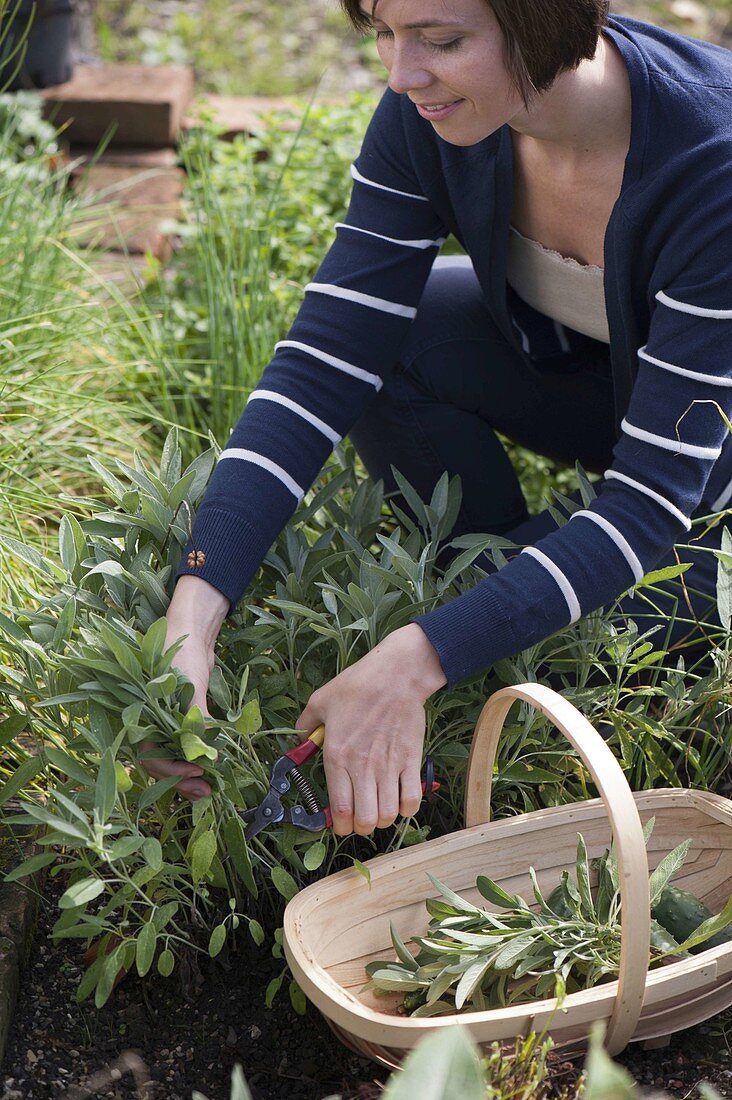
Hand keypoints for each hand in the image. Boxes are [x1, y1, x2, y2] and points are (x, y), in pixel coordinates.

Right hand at [138, 576, 227, 802]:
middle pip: (160, 765)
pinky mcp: (179, 719)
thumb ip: (195, 720)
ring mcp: (163, 723)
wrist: (192, 632)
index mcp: (141, 718)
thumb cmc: (183, 654)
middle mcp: (149, 724)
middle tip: (207, 791)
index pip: (151, 757)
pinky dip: (196, 760)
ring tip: (210, 788)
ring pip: (172, 759)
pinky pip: (184, 748)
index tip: (198, 773)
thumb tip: (206, 754)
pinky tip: (210, 769)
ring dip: (189, 775)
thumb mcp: (189, 688)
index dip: (173, 771)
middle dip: (182, 780)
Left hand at [295, 624, 445, 835]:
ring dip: (382, 819)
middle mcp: (363, 767)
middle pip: (365, 820)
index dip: (339, 826)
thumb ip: (305, 725)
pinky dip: (406, 808)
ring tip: (378, 810)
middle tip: (359, 818)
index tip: (338, 824)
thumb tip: (297, 740)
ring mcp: (389, 766)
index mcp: (337, 756)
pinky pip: (412, 800)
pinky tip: (400, 801)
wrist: (395, 676)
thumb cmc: (356, 686)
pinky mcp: (411, 761)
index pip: (339, 809)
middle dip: (360, 827)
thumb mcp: (320, 701)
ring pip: (388, 815)